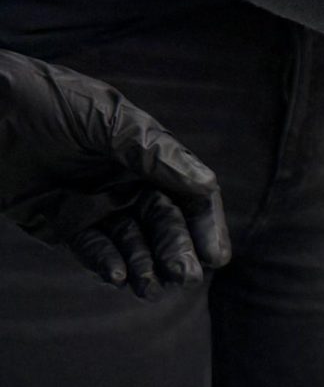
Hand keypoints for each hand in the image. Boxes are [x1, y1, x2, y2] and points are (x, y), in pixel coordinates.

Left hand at [0, 50, 230, 297]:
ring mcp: (96, 205)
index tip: (215, 256)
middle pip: (164, 225)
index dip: (205, 225)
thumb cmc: (45, 100)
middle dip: (176, 252)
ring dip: (146, 266)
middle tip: (184, 276)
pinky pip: (92, 250)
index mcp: (147, 156)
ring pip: (133, 244)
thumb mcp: (106, 118)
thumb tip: (208, 185)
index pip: (189, 196)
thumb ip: (155, 152)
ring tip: (149, 286)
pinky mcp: (62, 224)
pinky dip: (106, 264)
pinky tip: (116, 275)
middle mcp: (128, 183)